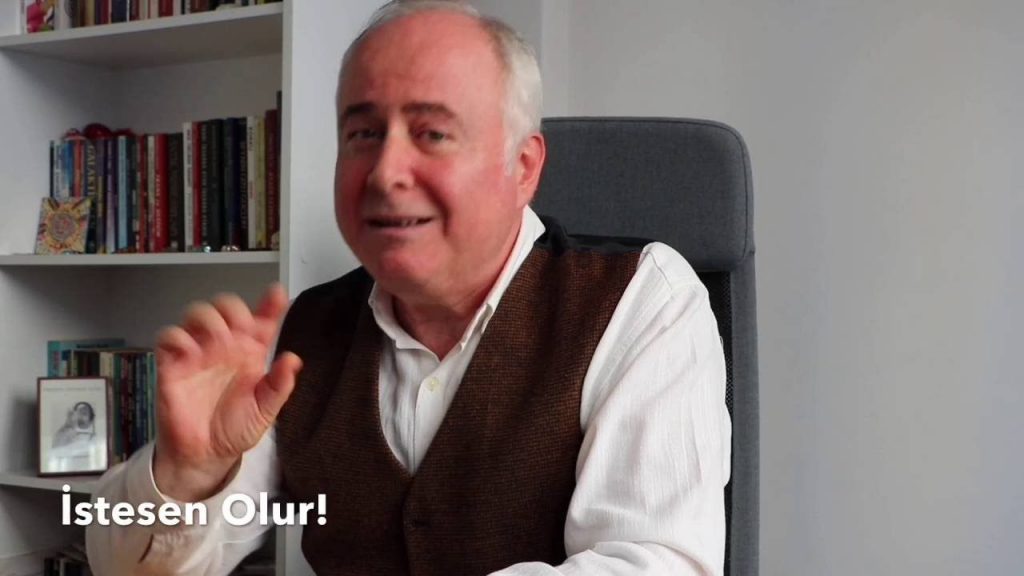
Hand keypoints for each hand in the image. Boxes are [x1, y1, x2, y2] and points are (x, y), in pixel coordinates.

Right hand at [152, 283, 301, 501]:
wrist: (206, 455)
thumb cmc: (235, 427)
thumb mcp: (265, 410)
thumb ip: (279, 386)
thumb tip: (293, 359)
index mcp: (251, 352)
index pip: (261, 319)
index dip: (270, 303)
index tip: (277, 293)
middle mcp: (225, 346)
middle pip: (225, 307)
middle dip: (234, 308)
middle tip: (243, 328)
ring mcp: (197, 352)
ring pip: (197, 313)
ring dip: (209, 318)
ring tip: (220, 339)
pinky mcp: (172, 365)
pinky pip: (169, 337)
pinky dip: (178, 336)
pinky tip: (192, 352)